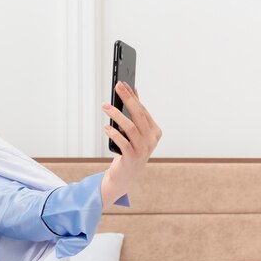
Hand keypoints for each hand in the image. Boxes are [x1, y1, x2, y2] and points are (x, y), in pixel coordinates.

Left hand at [100, 81, 161, 207]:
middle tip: (117, 88)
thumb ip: (135, 114)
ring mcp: (143, 149)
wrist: (126, 176)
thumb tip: (132, 91)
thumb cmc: (130, 150)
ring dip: (117, 115)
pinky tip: (106, 127)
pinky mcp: (132, 157)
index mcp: (154, 131)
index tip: (123, 85)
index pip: (143, 110)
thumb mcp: (134, 132)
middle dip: (127, 100)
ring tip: (105, 106)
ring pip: (130, 128)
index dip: (133, 97)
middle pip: (139, 115)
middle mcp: (151, 139)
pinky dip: (114, 133)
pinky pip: (123, 142)